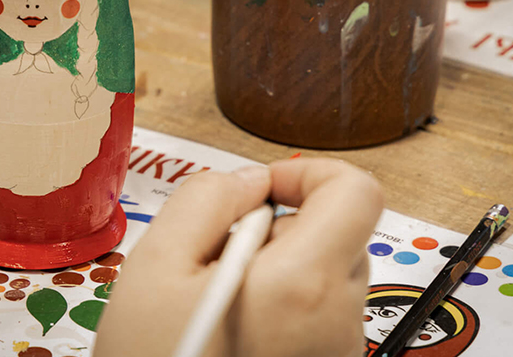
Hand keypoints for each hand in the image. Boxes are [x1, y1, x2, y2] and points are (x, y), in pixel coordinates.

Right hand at [95, 158, 382, 356]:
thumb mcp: (154, 264)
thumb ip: (206, 199)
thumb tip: (248, 181)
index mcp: (304, 282)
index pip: (357, 191)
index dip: (308, 173)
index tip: (261, 191)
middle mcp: (338, 319)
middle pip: (340, 234)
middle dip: (281, 229)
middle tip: (216, 259)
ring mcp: (337, 351)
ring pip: (326, 276)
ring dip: (277, 271)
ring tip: (216, 303)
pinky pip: (316, 316)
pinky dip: (279, 308)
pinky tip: (230, 331)